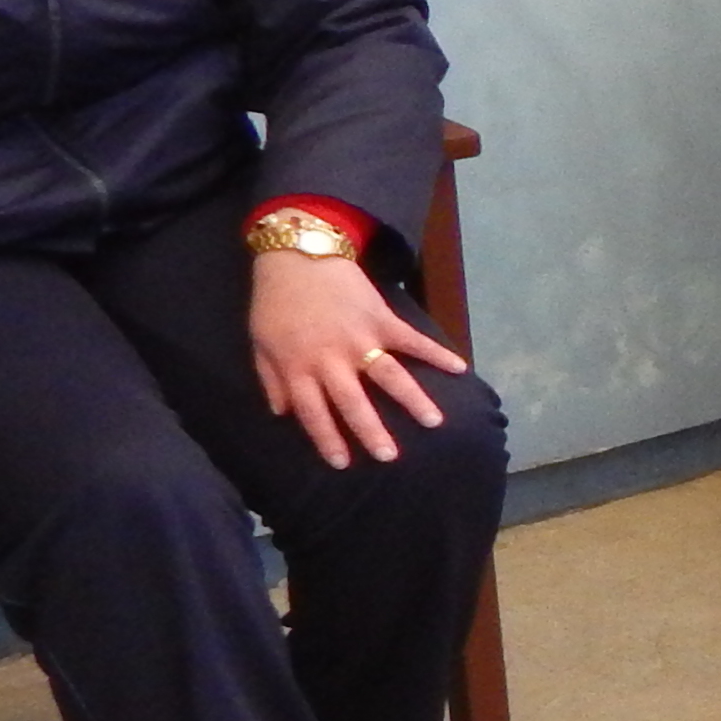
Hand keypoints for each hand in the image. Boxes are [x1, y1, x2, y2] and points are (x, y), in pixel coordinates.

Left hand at [250, 247, 463, 468]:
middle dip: (372, 432)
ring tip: (434, 422)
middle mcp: (332, 359)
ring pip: (389, 376)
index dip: (327, 440)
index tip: (342, 463)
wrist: (298, 256)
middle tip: (389, 457)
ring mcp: (361, 339)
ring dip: (413, 400)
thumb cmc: (275, 302)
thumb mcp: (261, 343)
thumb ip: (271, 379)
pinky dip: (437, 353)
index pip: (313, 413)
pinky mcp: (383, 319)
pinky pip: (412, 340)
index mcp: (300, 367)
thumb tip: (282, 413)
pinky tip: (460, 368)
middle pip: (354, 403)